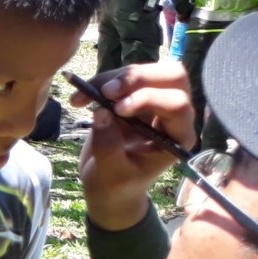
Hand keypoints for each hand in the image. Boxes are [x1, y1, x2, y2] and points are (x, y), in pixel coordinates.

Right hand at [73, 63, 196, 231]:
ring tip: (85, 94)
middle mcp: (172, 114)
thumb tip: (101, 112)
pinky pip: (122, 77)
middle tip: (106, 91)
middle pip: (172, 76)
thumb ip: (108, 147)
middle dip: (138, 78)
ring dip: (114, 78)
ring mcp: (154, 101)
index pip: (177, 105)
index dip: (149, 99)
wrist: (107, 187)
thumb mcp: (111, 175)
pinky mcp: (133, 96)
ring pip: (146, 70)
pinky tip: (80, 98)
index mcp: (177, 137)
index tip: (118, 110)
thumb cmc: (116, 187)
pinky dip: (100, 81)